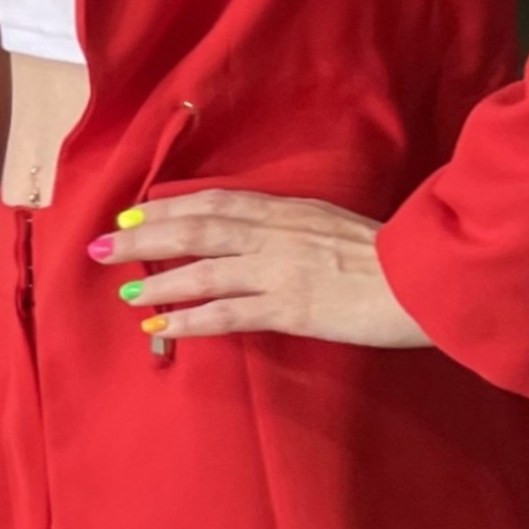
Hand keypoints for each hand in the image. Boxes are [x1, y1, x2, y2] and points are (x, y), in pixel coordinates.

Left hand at [85, 189, 433, 354]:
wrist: (425, 281)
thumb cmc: (389, 256)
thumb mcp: (334, 225)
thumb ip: (294, 227)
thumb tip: (257, 236)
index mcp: (287, 210)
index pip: (215, 203)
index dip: (169, 207)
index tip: (133, 214)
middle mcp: (274, 235)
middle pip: (196, 229)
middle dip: (145, 236)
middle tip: (103, 244)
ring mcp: (279, 271)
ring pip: (203, 271)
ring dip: (159, 280)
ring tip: (125, 290)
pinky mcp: (289, 309)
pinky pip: (228, 314)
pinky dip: (189, 318)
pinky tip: (162, 325)